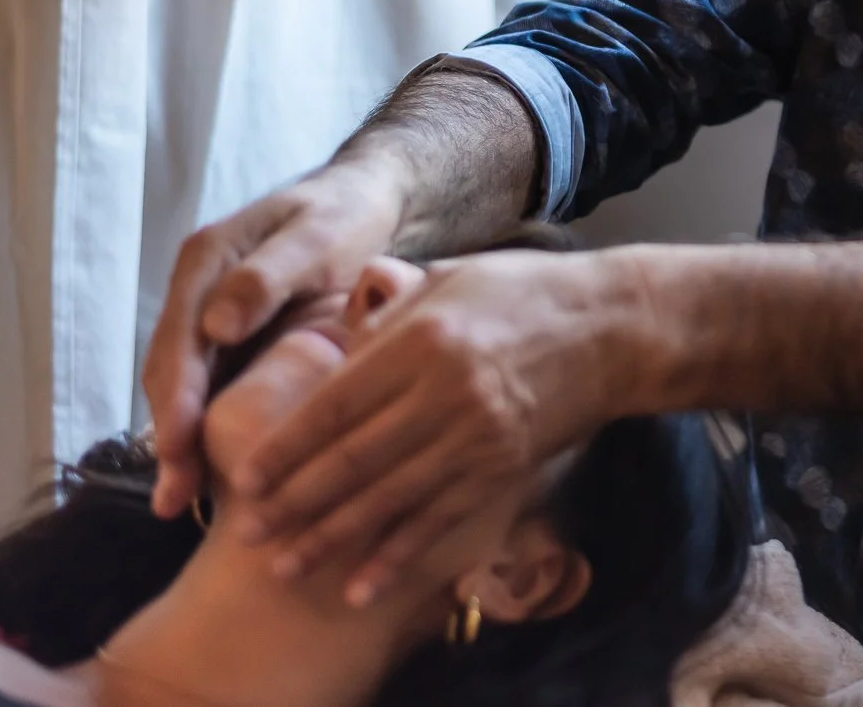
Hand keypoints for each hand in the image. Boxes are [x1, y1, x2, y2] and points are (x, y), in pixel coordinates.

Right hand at [143, 159, 406, 520]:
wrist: (362, 200)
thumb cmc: (343, 215)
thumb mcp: (314, 234)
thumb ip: (267, 275)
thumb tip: (216, 325)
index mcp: (206, 261)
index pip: (180, 338)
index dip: (177, 397)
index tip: (178, 447)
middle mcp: (197, 291)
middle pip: (171, 370)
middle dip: (170, 435)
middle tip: (174, 496)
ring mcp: (208, 315)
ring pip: (184, 385)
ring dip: (181, 441)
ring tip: (181, 501)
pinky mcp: (230, 337)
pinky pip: (210, 385)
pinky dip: (206, 426)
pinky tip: (213, 473)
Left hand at [231, 249, 624, 606]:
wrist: (616, 328)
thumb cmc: (529, 293)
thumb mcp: (453, 278)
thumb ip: (392, 314)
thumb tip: (338, 344)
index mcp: (424, 338)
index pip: (335, 403)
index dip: (286, 446)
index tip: (246, 477)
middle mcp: (446, 392)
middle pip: (353, 459)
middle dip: (295, 502)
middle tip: (249, 532)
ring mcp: (477, 436)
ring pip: (390, 498)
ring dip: (333, 538)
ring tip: (287, 566)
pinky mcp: (504, 467)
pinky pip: (442, 519)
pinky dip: (400, 555)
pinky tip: (363, 583)